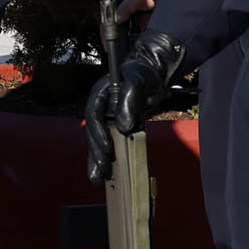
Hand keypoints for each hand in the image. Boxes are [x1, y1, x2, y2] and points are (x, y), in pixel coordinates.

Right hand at [82, 30, 192, 181]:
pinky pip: (109, 143)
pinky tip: (106, 173)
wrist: (154, 70)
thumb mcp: (138, 80)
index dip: (98, 132)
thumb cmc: (144, 72)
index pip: (94, 115)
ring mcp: (108, 117)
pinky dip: (107, 158)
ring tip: (98, 178)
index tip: (107, 147)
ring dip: (97, 160)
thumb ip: (129, 100)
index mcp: (101, 94)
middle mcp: (101, 107)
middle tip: (102, 170)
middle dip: (96, 152)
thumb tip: (123, 126)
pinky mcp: (116, 125)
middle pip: (94, 132)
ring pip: (98, 141)